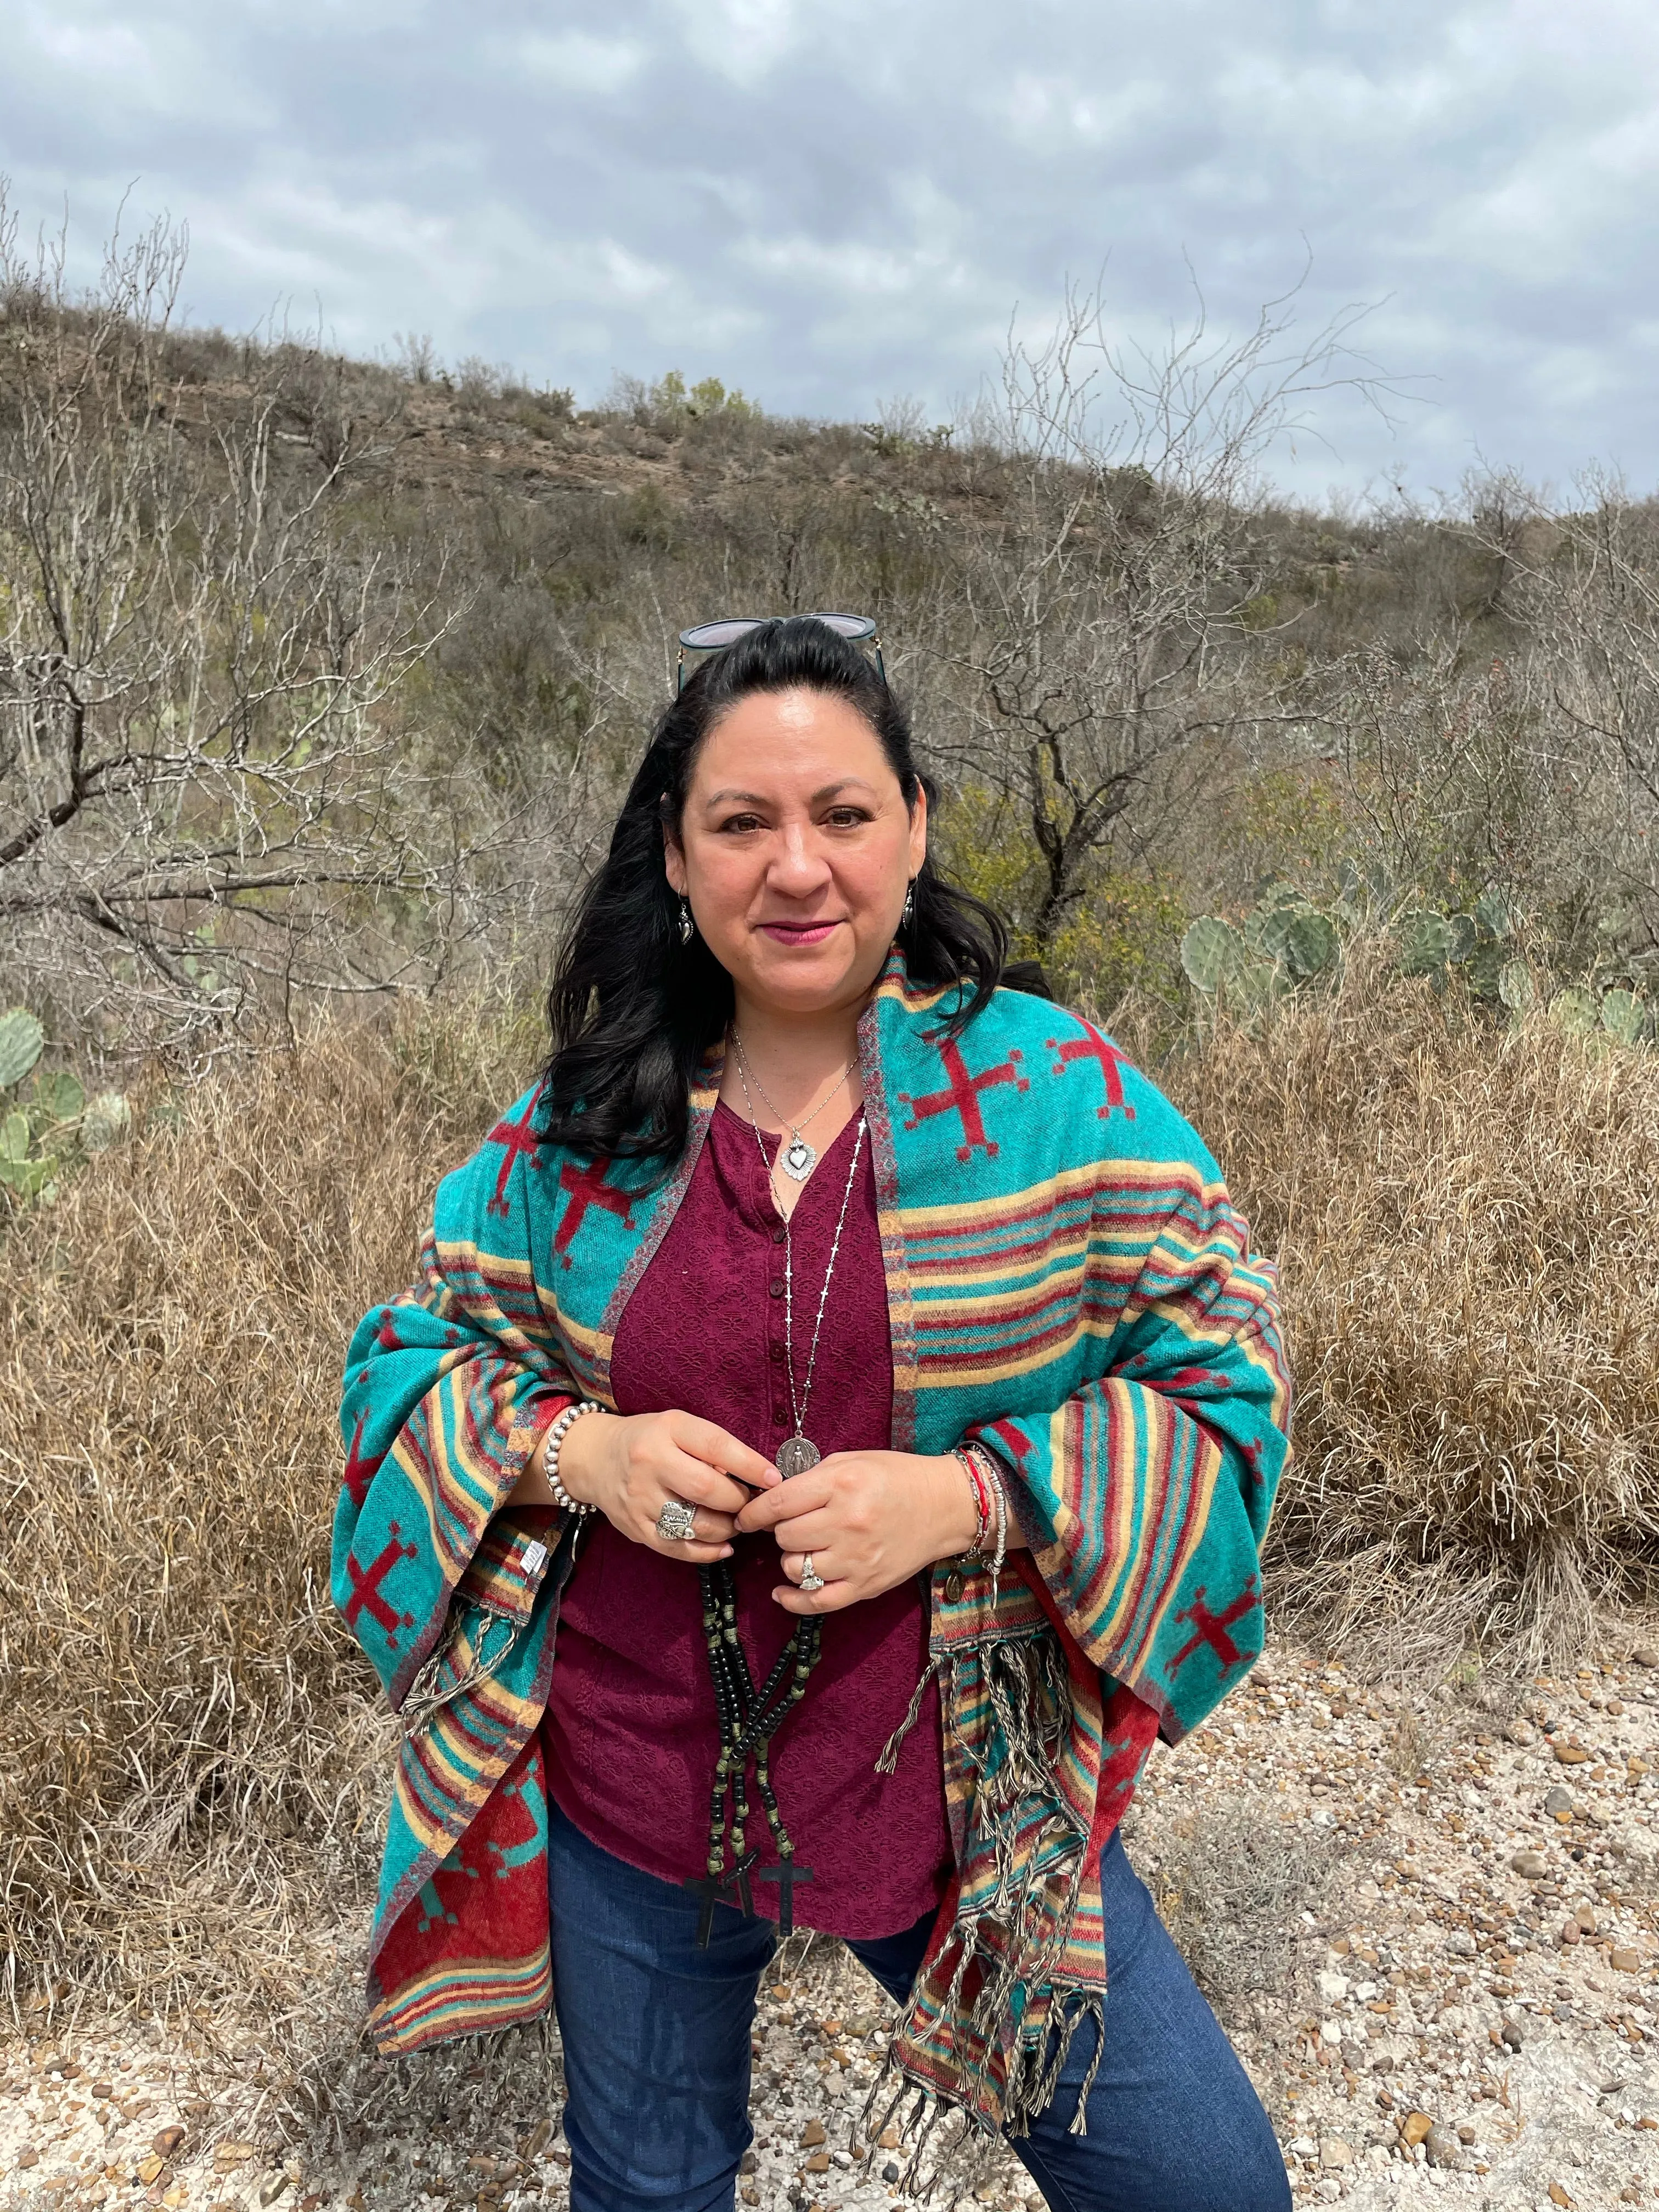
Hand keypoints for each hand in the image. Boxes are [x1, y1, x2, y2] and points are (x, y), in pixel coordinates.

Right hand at [553, 1409, 778, 1563]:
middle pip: (706, 1489)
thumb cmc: (648, 1440)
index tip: (774, 1478)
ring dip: (726, 1528)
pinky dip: (707, 1552)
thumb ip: (711, 1447)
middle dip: (738, 1501)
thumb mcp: (677, 1427)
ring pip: (694, 1524)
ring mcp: (640, 1499)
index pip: (717, 1446)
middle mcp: (650, 1463)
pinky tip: (723, 1547)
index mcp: (667, 1430)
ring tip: (735, 1522)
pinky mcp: (636, 1528)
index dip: (751, 1465)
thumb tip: (757, 1476)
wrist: (595, 1458)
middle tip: (751, 1504)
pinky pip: (677, 1548)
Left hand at [733, 1449, 979, 1613]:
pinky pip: (817, 1601)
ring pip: (795, 1568)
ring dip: (792, 1558)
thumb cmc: (895, 1477)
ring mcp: (857, 1558)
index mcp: (841, 1485)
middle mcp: (847, 1522)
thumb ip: (811, 1478)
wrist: (944, 1505)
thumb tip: (771, 1497)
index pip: (778, 1504)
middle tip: (794, 1525)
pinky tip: (783, 1592)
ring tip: (806, 1548)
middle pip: (784, 1537)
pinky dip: (793, 1599)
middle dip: (781, 1531)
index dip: (753, 1512)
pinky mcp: (866, 1585)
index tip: (745, 1516)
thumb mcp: (852, 1461)